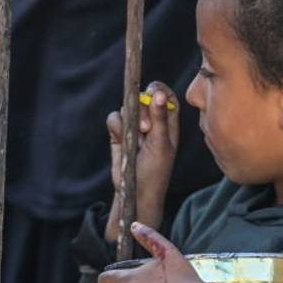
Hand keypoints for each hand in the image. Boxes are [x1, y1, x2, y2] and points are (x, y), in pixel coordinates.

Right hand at [105, 82, 179, 241]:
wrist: (135, 192)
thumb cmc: (156, 172)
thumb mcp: (161, 145)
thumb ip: (160, 118)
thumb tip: (158, 93)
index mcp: (168, 122)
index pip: (165, 96)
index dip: (158, 90)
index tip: (152, 92)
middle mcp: (151, 121)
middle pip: (143, 98)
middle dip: (142, 109)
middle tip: (146, 128)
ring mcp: (133, 126)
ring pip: (127, 107)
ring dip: (130, 119)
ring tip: (137, 138)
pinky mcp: (118, 134)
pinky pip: (114, 118)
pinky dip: (116, 126)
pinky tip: (122, 140)